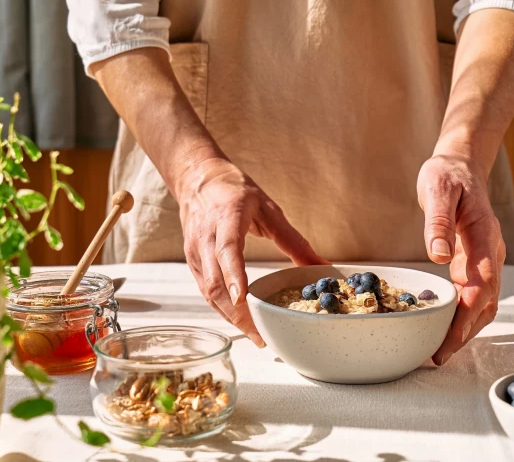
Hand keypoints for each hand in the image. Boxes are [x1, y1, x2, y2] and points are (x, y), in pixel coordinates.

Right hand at [178, 158, 326, 346]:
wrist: (198, 178)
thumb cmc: (235, 191)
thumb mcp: (269, 209)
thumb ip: (293, 239)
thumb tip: (321, 265)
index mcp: (226, 218)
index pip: (227, 249)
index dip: (234, 275)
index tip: (244, 298)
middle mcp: (205, 238)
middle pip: (215, 281)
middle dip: (237, 313)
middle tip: (261, 334)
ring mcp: (195, 252)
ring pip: (208, 292)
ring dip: (230, 317)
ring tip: (256, 336)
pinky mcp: (192, 262)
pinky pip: (205, 291)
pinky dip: (223, 310)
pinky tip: (241, 321)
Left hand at [417, 153, 505, 364]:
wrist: (462, 165)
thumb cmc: (448, 175)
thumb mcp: (438, 189)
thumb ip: (438, 221)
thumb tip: (438, 255)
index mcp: (484, 235)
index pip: (480, 284)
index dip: (466, 315)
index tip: (449, 338)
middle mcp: (490, 252)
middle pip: (486, 302)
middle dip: (465, 332)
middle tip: (440, 356)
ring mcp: (486, 258)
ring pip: (485, 303)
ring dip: (467, 329)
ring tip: (442, 351)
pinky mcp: (476, 261)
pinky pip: (476, 294)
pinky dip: (464, 315)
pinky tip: (447, 328)